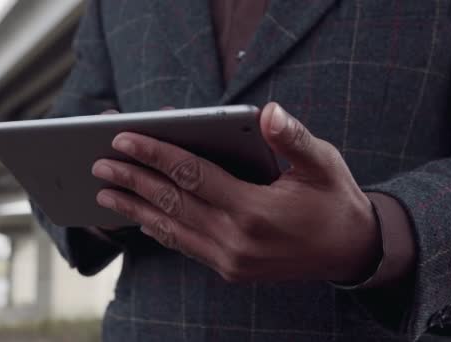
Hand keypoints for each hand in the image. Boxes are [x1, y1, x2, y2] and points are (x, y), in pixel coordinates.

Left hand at [91, 102, 380, 282]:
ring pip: (170, 229)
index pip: (191, 175)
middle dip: (133, 180)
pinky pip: (184, 246)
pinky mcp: (230, 270)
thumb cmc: (335, 201)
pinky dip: (158, 230)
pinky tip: (139, 217)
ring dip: (134, 208)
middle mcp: (236, 239)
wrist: (350, 252)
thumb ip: (293, 138)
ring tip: (105, 193)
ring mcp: (230, 260)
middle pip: (171, 202)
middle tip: (100, 163)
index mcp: (255, 210)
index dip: (155, 154)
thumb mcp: (324, 164)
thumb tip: (267, 112)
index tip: (123, 138)